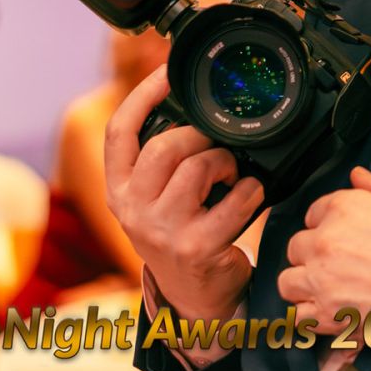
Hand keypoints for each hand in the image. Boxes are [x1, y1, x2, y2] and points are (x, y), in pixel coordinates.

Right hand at [103, 65, 263, 321]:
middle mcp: (132, 210)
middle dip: (200, 135)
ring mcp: (162, 231)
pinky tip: (248, 196)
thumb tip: (193, 106)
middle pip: (163, 146)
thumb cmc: (182, 233)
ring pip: (197, 167)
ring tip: (231, 174)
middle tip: (217, 144)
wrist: (194, 297)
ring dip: (226, 162)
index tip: (167, 72)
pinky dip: (251, 190)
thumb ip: (164, 160)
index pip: (119, 132)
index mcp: (119, 189)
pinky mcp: (196, 247)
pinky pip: (234, 199)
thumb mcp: (157, 198)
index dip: (143, 95)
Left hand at [278, 167, 370, 338]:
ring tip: (328, 288)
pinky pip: (297, 318)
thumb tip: (358, 175)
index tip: (343, 236)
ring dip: (305, 284)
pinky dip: (308, 317)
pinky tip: (328, 312)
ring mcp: (324, 280)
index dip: (328, 224)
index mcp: (346, 208)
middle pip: (298, 247)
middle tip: (340, 264)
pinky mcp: (329, 316)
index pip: (314, 212)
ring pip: (288, 282)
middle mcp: (327, 241)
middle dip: (315, 254)